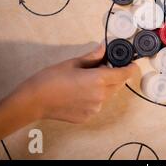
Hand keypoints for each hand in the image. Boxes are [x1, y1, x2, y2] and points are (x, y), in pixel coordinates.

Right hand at [16, 44, 139, 123]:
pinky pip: (97, 104)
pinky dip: (94, 97)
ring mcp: (94, 109)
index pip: (123, 74)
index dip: (130, 68)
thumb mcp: (73, 63)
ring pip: (107, 95)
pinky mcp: (87, 117)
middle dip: (115, 76)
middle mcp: (100, 96)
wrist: (33, 101)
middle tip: (103, 68)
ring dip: (104, 87)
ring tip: (86, 80)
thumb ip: (93, 57)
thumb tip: (104, 48)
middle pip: (117, 85)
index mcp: (98, 80)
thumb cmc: (51, 79)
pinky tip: (79, 92)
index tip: (132, 64)